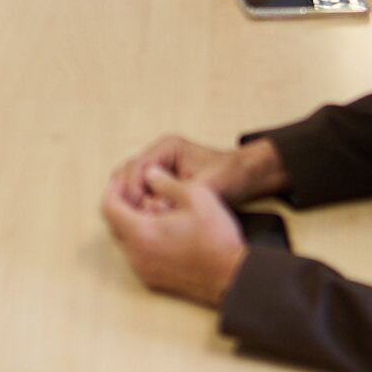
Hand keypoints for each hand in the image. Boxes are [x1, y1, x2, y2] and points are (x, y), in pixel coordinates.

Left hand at [97, 165, 247, 307]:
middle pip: (114, 224)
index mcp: (142, 232)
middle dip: (121, 205)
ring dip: (131, 223)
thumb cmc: (216, 238)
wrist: (231, 275)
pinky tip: (162, 230)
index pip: (109, 207)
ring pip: (124, 241)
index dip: (113, 189)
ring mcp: (144, 270)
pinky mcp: (153, 280)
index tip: (124, 180)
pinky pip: (136, 255)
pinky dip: (141, 240)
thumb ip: (166, 182)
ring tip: (152, 209)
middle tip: (136, 191)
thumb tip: (150, 174)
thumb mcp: (195, 196)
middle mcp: (136, 255)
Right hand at [103, 133, 282, 209]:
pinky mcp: (160, 184)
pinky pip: (141, 196)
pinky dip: (140, 208)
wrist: (246, 178)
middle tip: (132, 217)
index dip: (133, 188)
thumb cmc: (230, 176)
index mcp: (167, 148)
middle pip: (126, 174)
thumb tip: (154, 209)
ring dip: (131, 204)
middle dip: (127, 196)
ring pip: (130, 186)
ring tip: (138, 222)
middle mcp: (158, 156)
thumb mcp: (207, 186)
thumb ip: (181, 195)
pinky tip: (146, 223)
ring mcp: (158, 170)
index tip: (138, 208)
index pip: (137, 166)